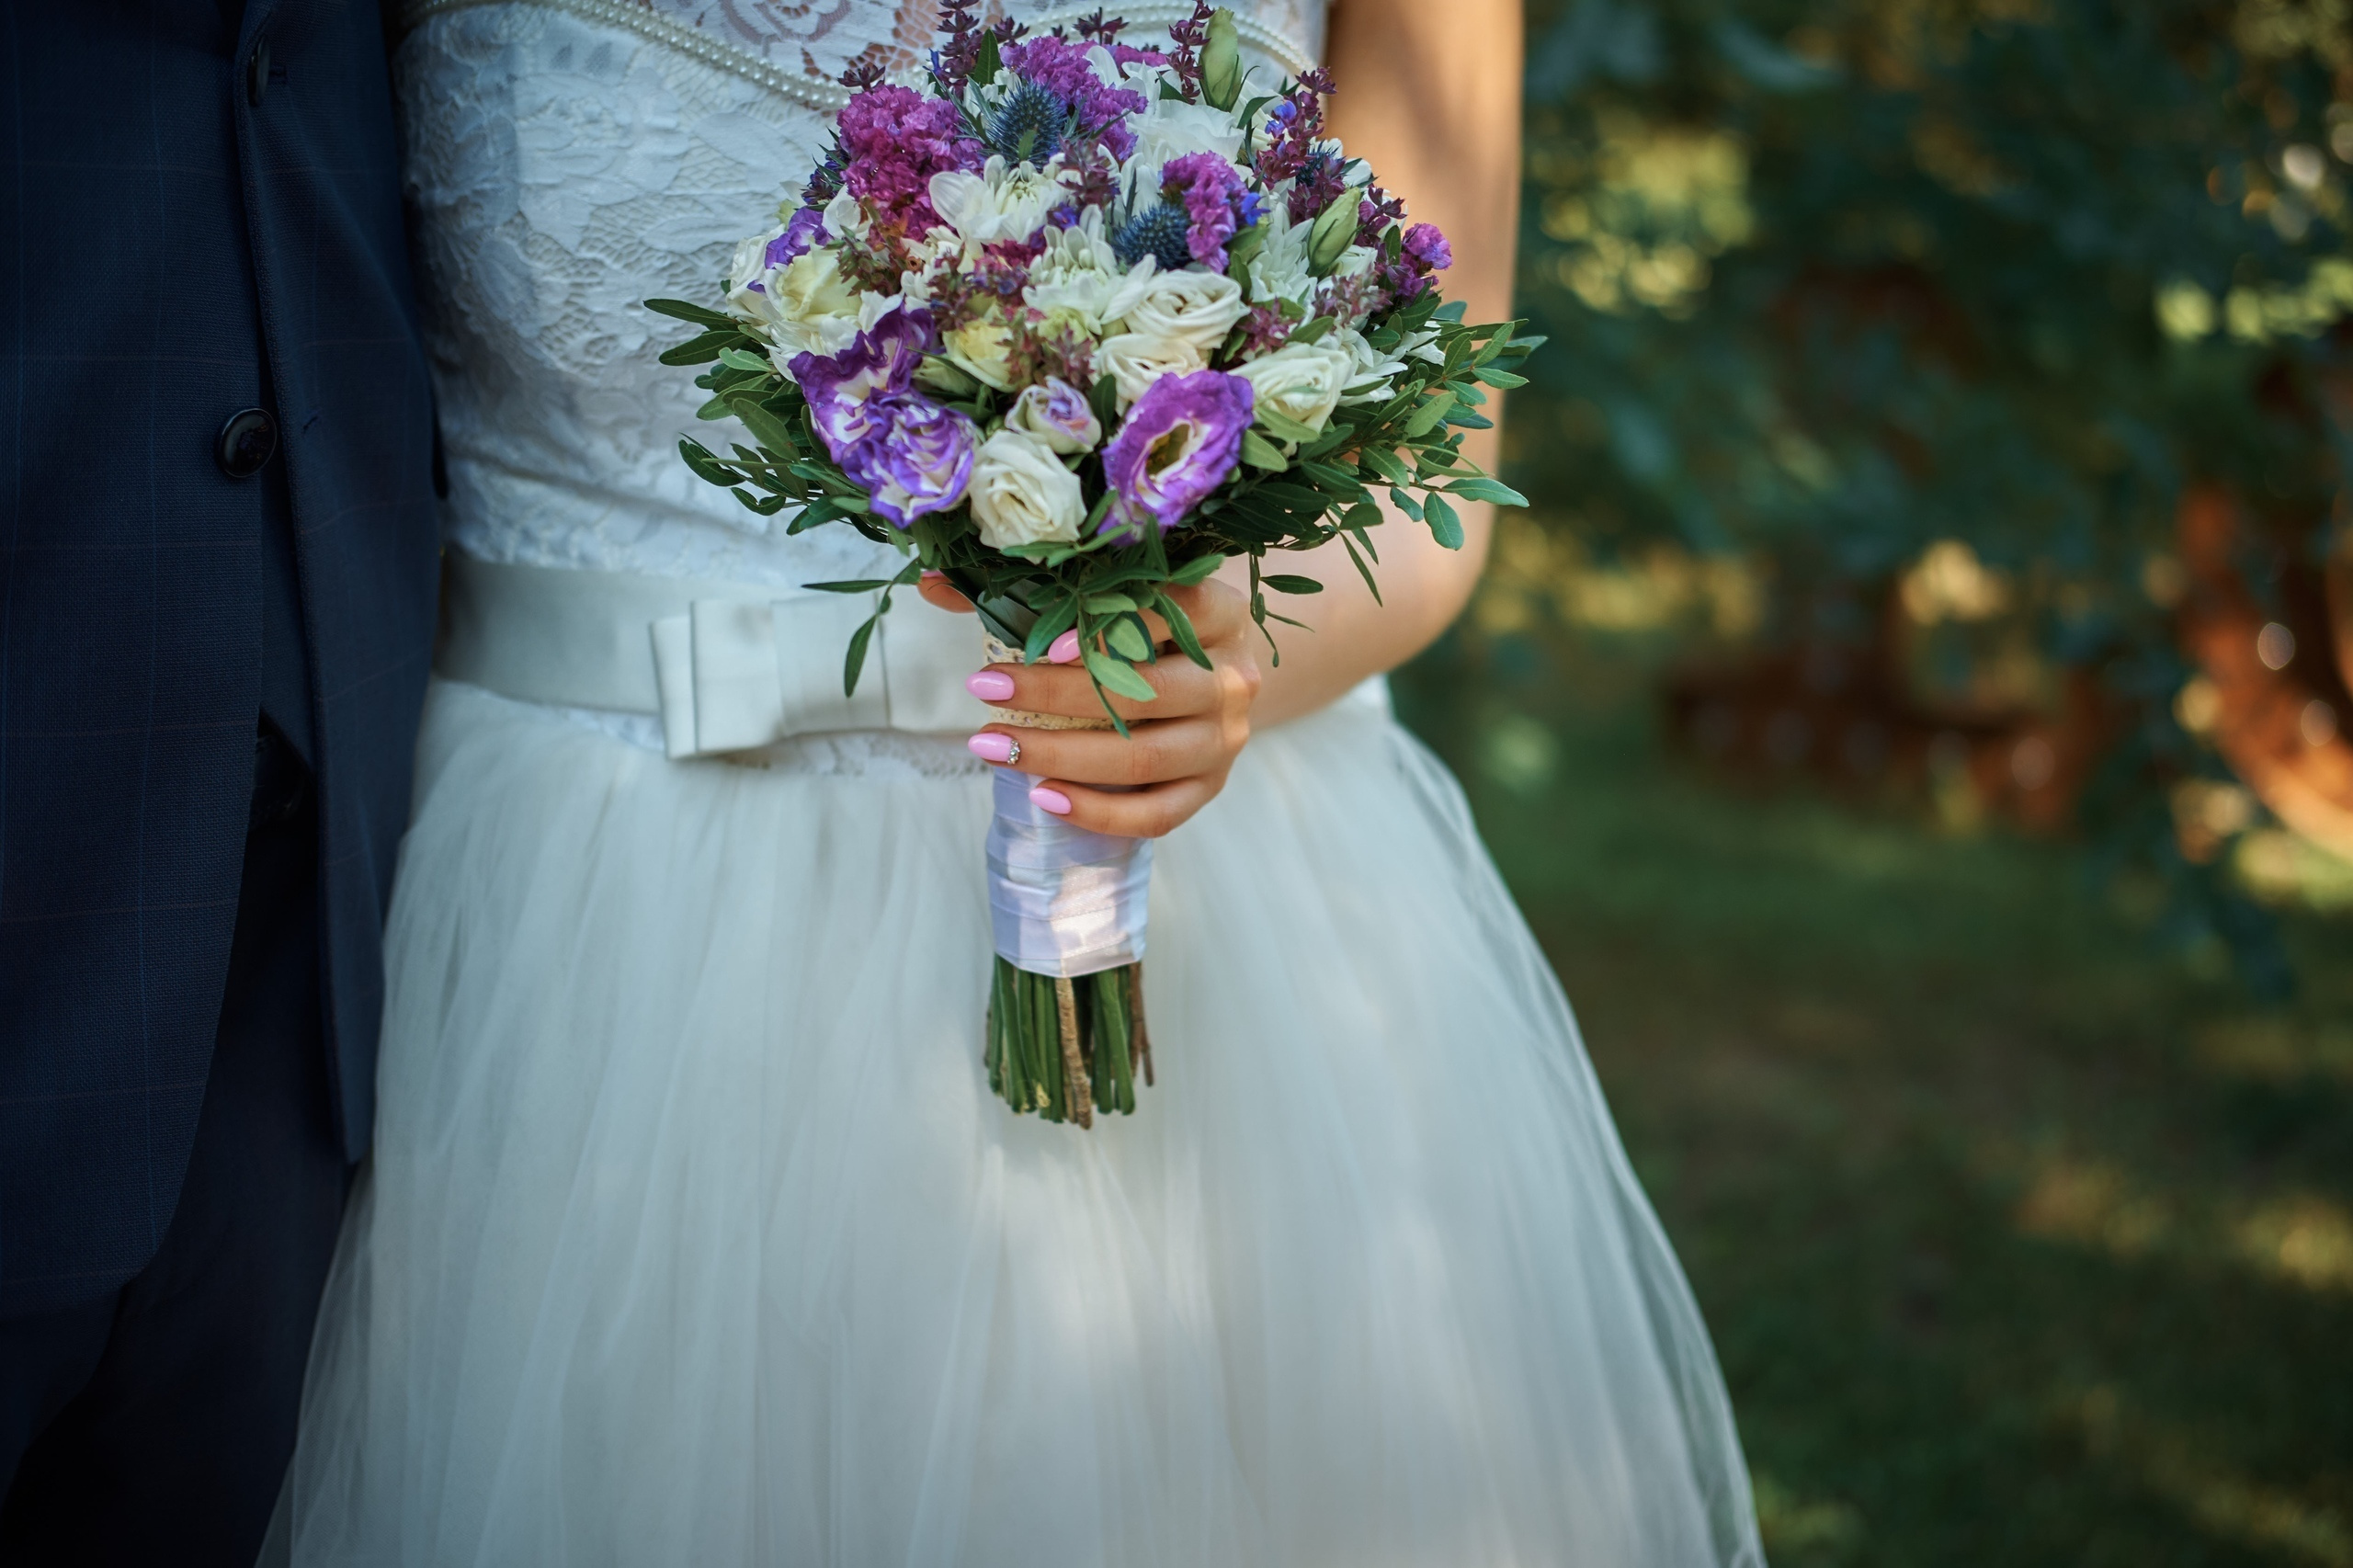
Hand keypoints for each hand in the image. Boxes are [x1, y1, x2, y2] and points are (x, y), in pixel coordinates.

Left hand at [917, 572, 1261, 837]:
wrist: (1217, 675)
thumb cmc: (1151, 629)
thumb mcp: (1112, 598)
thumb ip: (1028, 590)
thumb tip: (933, 581)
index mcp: (1221, 613)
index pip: (1173, 611)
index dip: (1110, 628)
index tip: (1045, 642)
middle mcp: (1233, 677)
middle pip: (1146, 693)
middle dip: (1056, 695)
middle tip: (983, 690)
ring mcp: (1226, 740)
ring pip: (1145, 758)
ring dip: (1062, 757)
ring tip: (993, 747)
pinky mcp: (1211, 788)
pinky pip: (1157, 814)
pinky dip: (1099, 813)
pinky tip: (1045, 798)